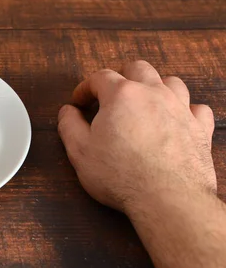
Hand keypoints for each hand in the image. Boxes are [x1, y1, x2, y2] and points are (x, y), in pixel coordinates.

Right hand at [57, 60, 215, 214]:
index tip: (79, 102)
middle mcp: (153, 93)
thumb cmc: (120, 175)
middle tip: (110, 95)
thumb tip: (67, 111)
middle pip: (138, 69)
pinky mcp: (200, 129)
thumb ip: (69, 126)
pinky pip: (197, 108)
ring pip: (171, 82)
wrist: (165, 198)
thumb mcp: (80, 151)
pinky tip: (176, 120)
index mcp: (122, 95)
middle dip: (121, 77)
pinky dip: (185, 110)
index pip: (100, 77)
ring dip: (155, 88)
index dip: (85, 87)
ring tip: (144, 104)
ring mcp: (180, 109)